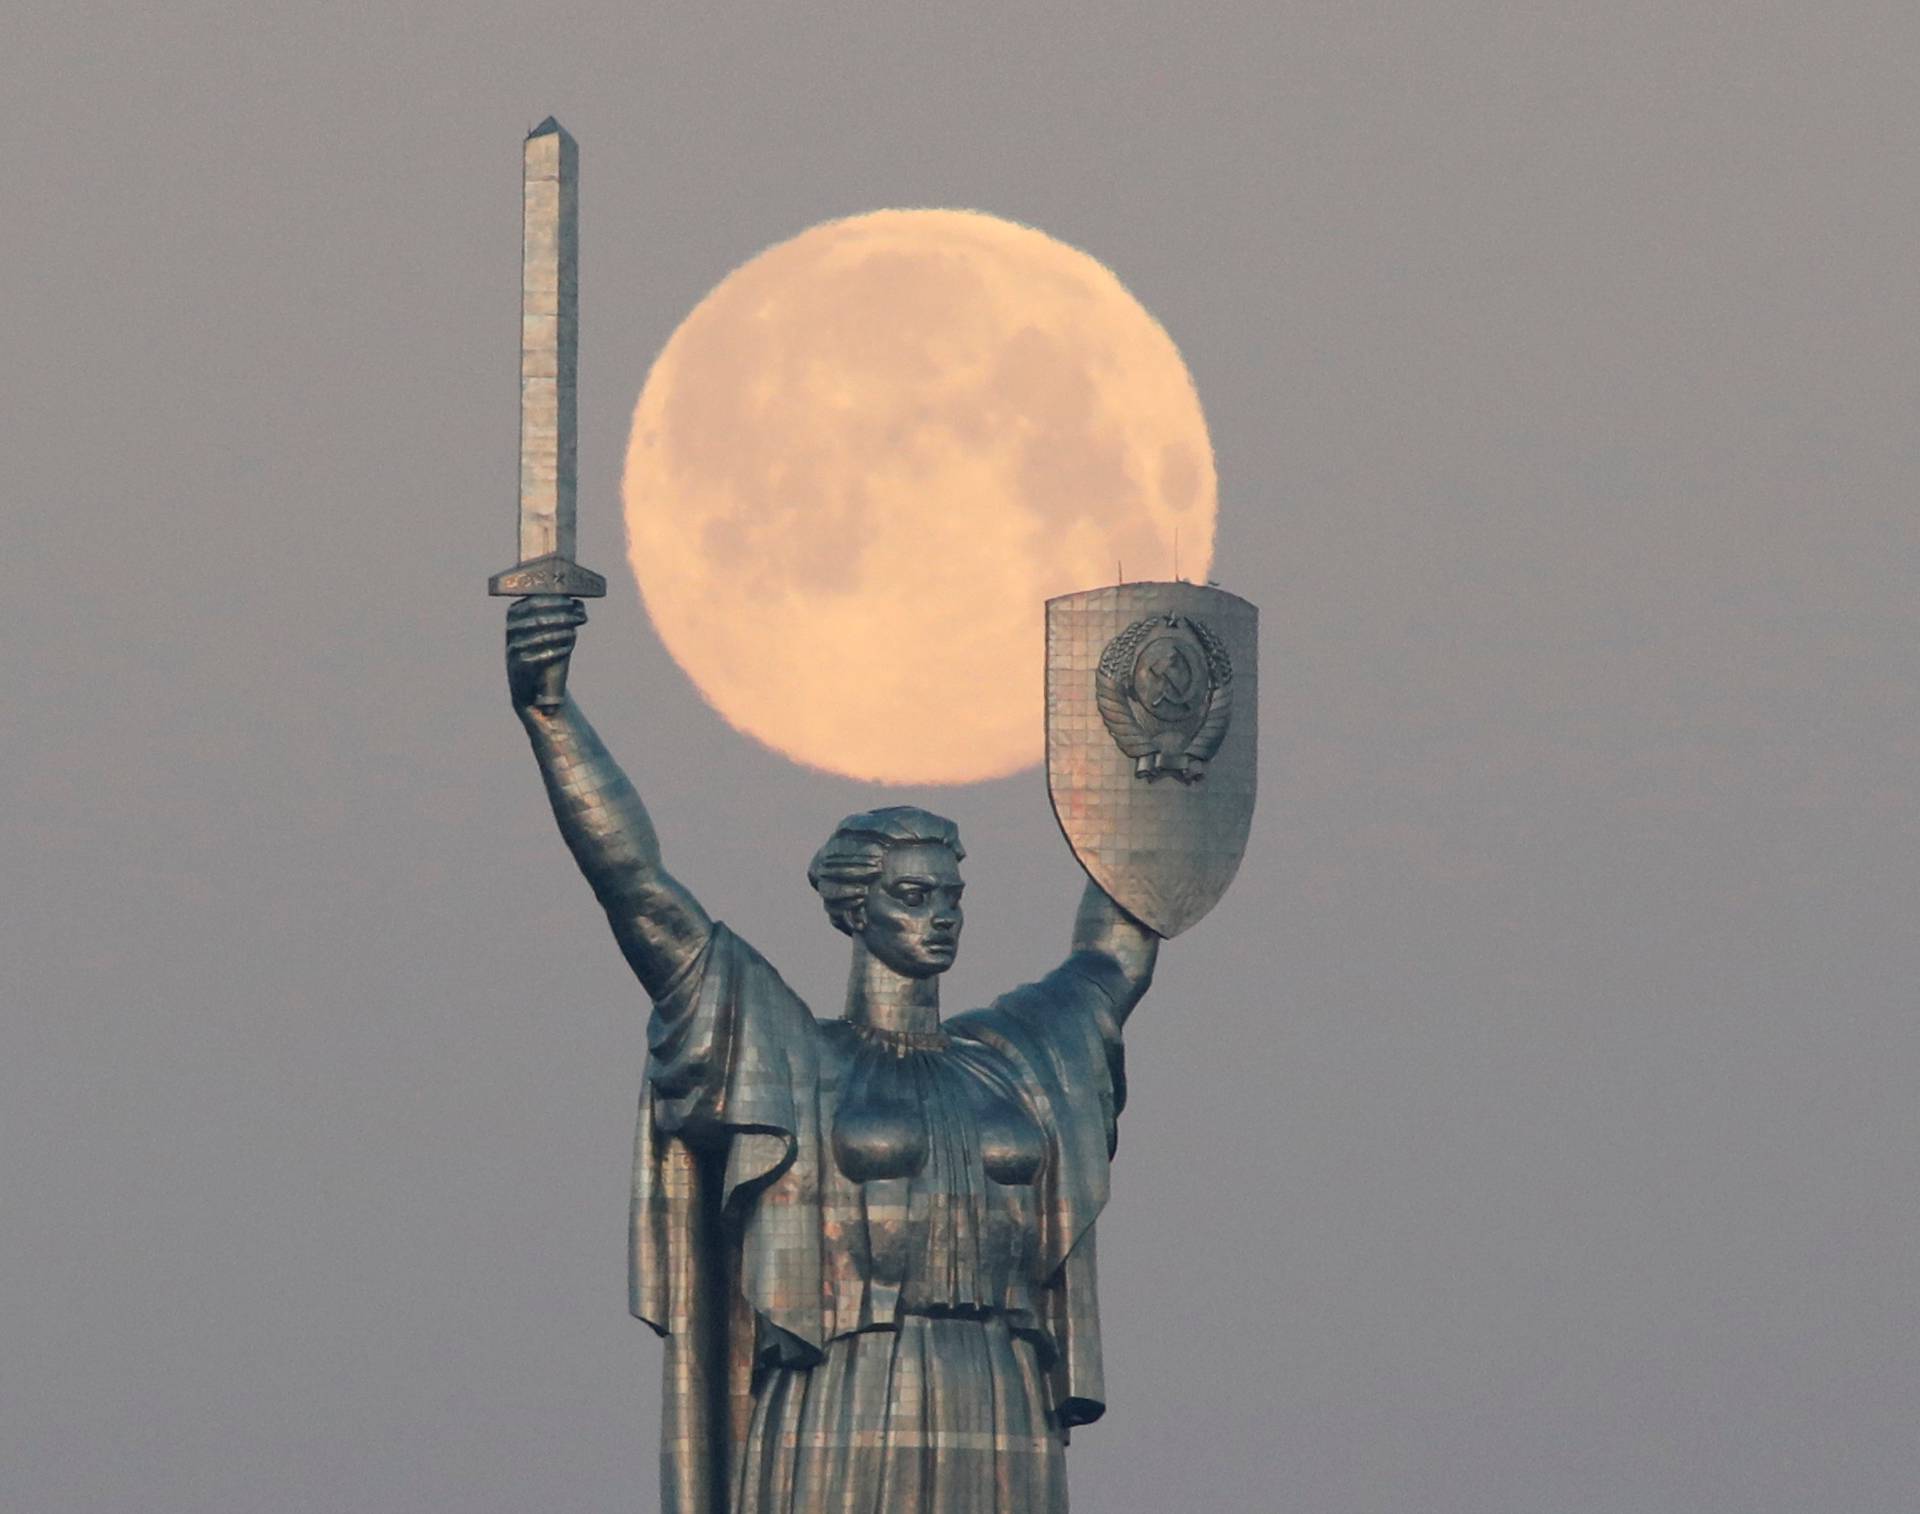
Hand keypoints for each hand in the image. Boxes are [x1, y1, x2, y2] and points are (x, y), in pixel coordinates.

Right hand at [506, 595, 587, 712]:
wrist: (529, 681)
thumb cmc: (543, 646)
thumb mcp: (551, 627)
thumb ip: (563, 614)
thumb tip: (580, 605)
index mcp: (515, 614)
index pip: (533, 602)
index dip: (553, 602)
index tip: (571, 603)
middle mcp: (511, 629)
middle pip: (537, 620)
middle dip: (560, 617)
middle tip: (577, 618)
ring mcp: (513, 647)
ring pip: (539, 638)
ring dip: (560, 634)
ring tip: (574, 633)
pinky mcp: (519, 665)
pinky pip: (539, 657)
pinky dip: (556, 652)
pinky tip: (568, 649)